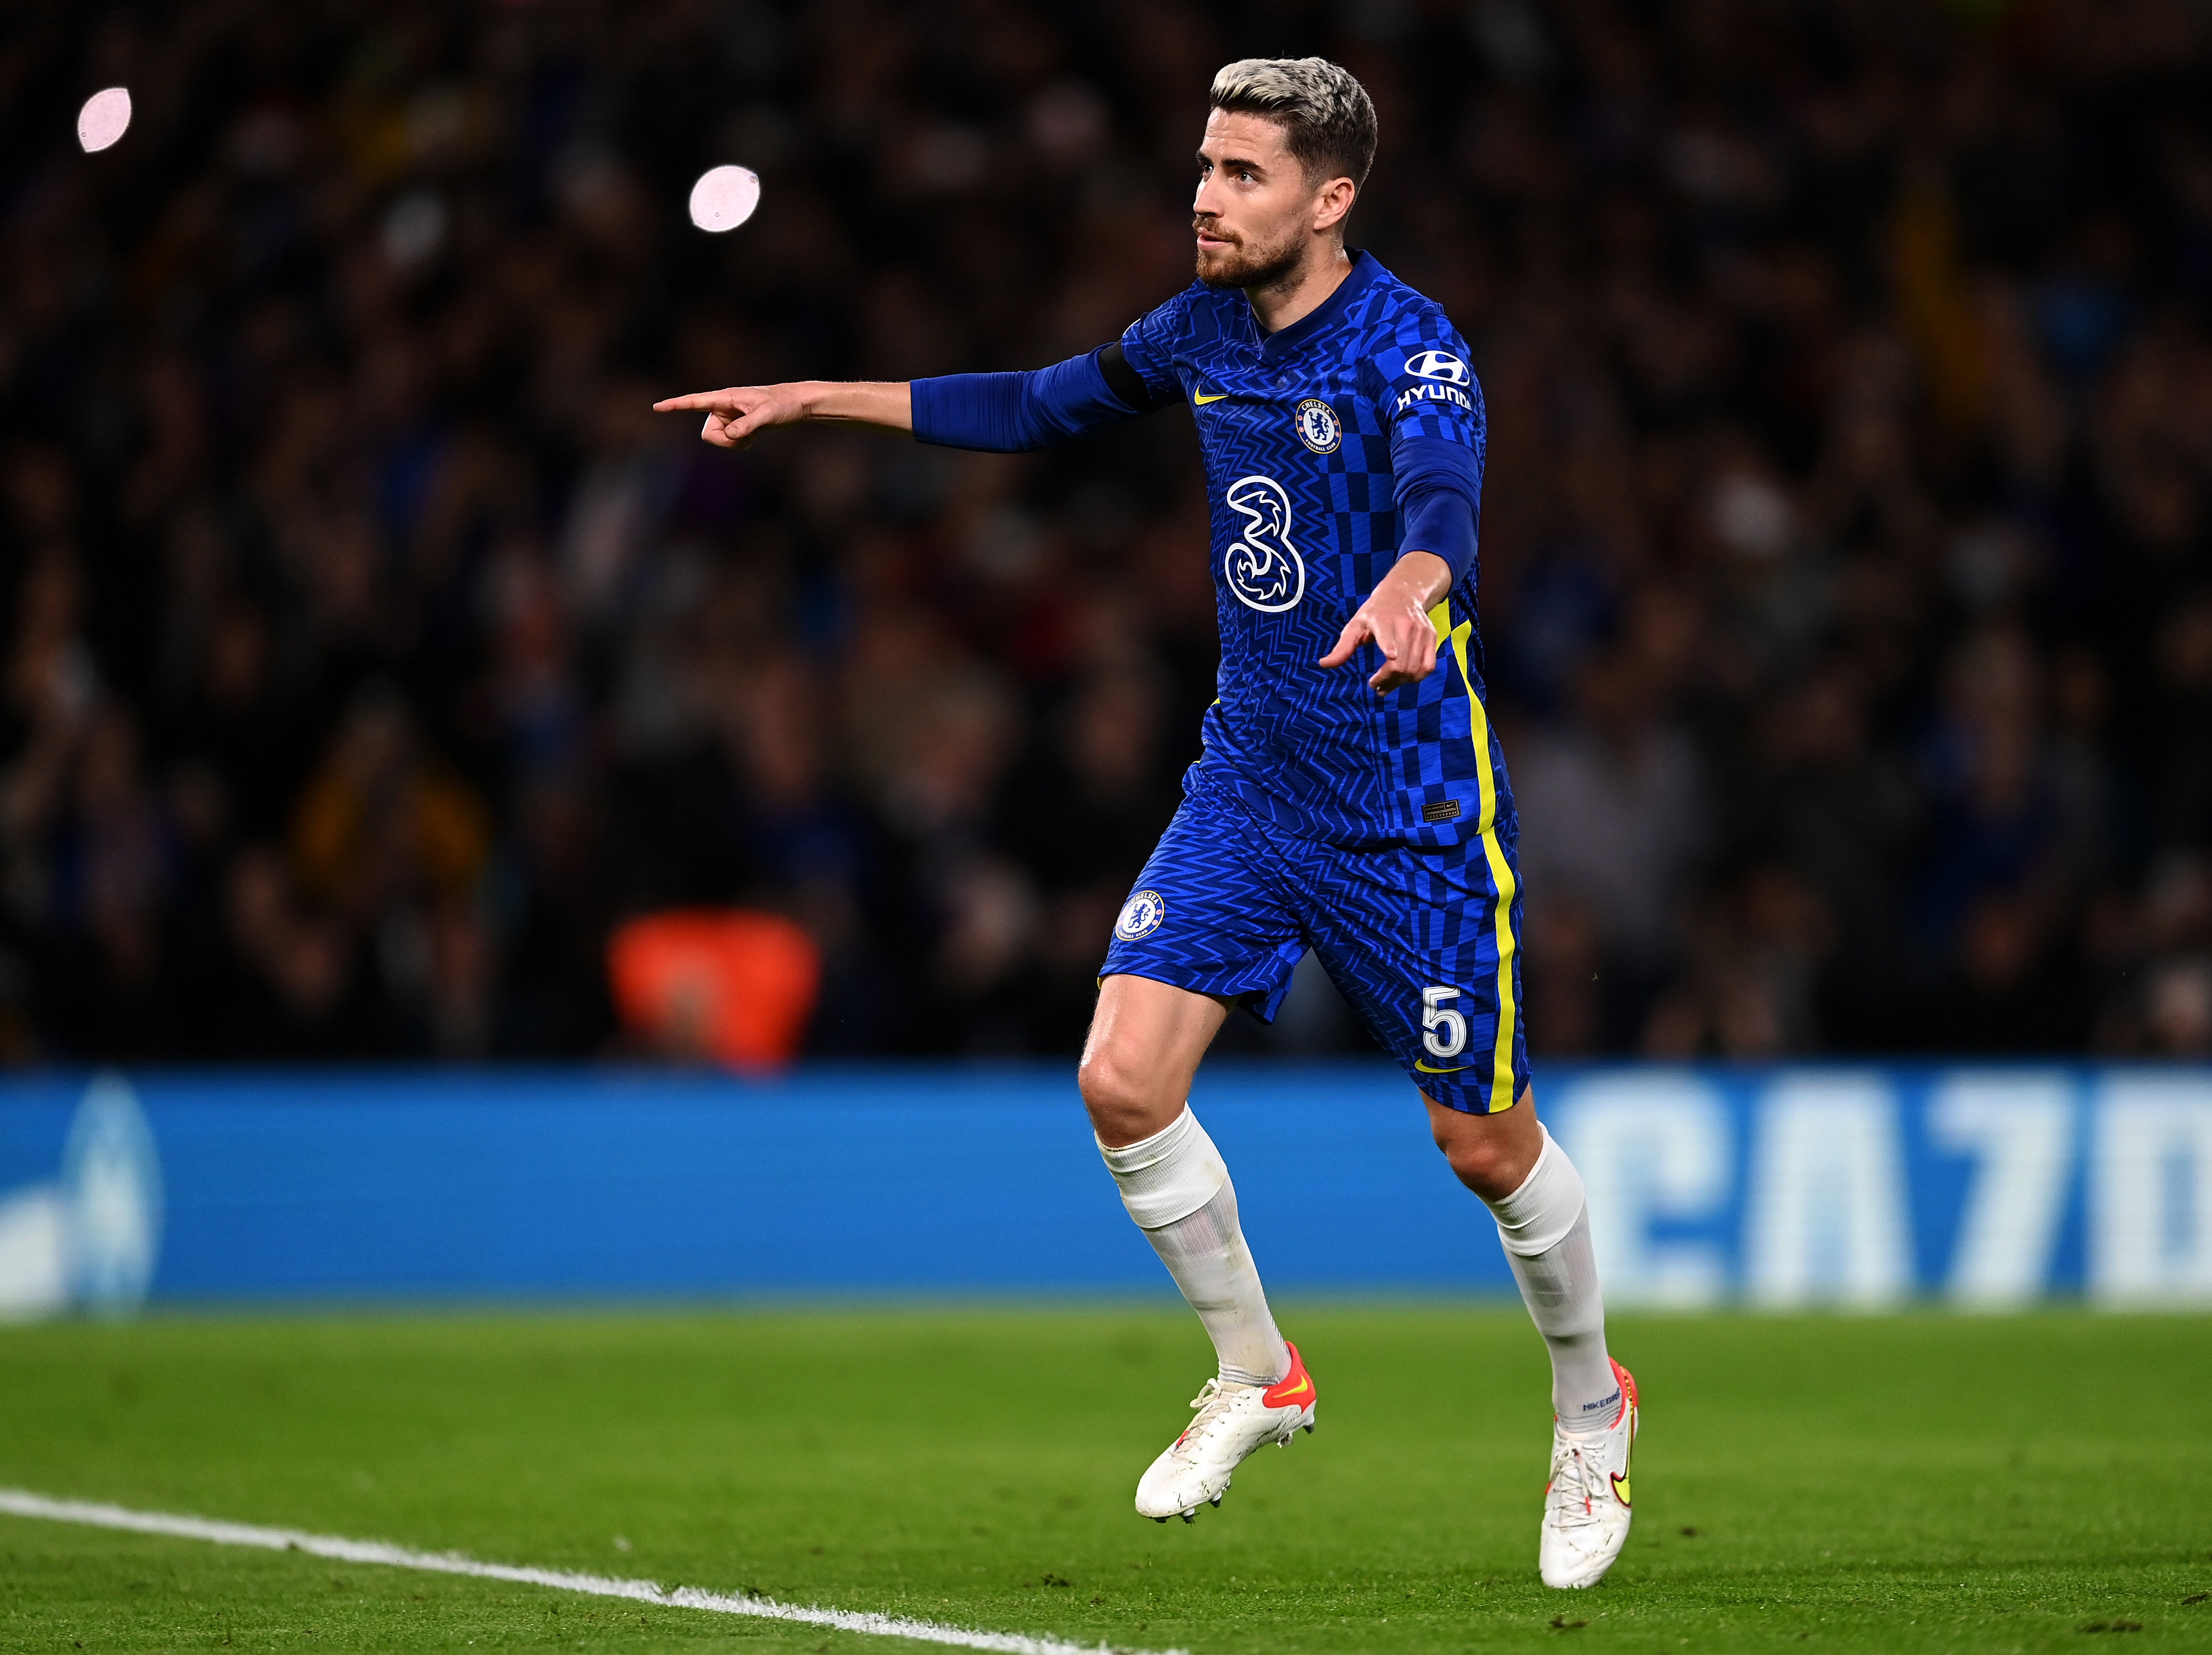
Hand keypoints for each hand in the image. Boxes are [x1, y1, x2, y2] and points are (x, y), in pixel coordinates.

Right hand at [650, 383, 814, 448]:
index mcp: (725, 398)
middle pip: (708, 434)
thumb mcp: (767, 415)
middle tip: (747, 435)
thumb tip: (729, 435)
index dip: (676, 405)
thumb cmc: (782, 404)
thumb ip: (747, 425)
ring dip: (734, 443)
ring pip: (718, 440)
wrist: (795, 405)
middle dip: (725, 441)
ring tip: (753, 432)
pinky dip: (740, 444)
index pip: (695, 402)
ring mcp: (728, 418)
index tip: (657, 407)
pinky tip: (754, 434)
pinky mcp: (735, 426)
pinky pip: (728, 443)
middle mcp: (722, 407)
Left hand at [1318, 551, 1452, 695]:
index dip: (1390, 645)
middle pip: (1400, 661)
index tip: (1390, 656)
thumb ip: (1342, 647)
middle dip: (1387, 680)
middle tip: (1376, 686)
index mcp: (1381, 620)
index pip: (1387, 633)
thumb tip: (1323, 664)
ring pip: (1415, 667)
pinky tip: (1404, 679)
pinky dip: (1416, 678)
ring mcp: (1421, 631)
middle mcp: (1404, 624)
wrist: (1402, 594)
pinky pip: (1428, 666)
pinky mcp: (1431, 637)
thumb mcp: (1355, 625)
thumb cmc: (1374, 613)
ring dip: (1400, 683)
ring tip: (1387, 685)